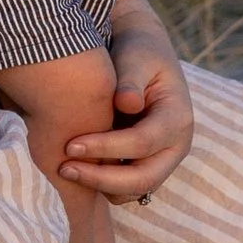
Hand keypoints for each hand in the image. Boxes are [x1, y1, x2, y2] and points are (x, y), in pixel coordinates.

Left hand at [59, 44, 195, 199]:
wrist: (144, 56)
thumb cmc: (138, 52)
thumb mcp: (136, 57)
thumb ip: (130, 79)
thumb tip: (127, 103)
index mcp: (177, 118)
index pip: (142, 143)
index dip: (105, 147)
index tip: (71, 145)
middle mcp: (176, 146)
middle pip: (143, 179)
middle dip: (102, 179)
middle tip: (64, 169)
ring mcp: (163, 160)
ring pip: (134, 190)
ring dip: (100, 186)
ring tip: (66, 169)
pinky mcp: (147, 165)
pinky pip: (126, 187)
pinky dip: (103, 184)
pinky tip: (77, 166)